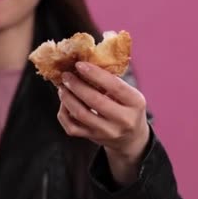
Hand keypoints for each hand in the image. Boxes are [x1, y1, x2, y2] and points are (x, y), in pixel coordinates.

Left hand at [56, 62, 149, 183]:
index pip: (115, 86)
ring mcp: (107, 132)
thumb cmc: (127, 107)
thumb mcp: (129, 93)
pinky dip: (63, 112)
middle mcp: (123, 120)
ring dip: (67, 97)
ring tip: (63, 87)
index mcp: (135, 103)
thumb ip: (111, 80)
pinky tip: (64, 102)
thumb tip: (86, 60)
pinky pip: (72, 127)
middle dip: (76, 85)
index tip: (80, 64)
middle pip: (94, 101)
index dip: (95, 74)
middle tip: (66, 75)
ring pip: (80, 114)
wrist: (131, 137)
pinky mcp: (93, 138)